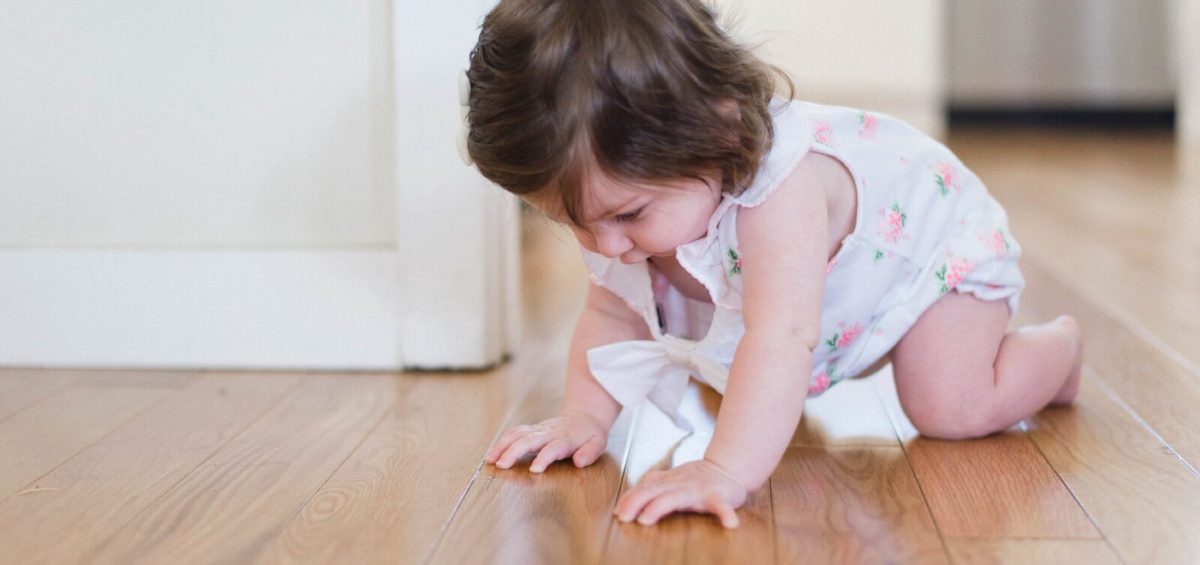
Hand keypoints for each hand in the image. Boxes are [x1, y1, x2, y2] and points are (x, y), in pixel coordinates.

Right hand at [485, 412, 608, 472]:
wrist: (584, 415)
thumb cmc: (590, 434)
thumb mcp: (598, 443)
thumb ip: (590, 452)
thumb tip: (579, 462)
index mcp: (565, 438)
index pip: (553, 448)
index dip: (544, 457)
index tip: (534, 469)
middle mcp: (549, 432)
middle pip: (529, 439)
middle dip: (514, 451)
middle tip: (501, 465)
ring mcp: (539, 429)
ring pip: (517, 434)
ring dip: (503, 446)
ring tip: (490, 460)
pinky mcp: (532, 429)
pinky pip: (514, 433)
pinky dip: (502, 442)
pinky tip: (492, 454)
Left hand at [614, 458, 747, 527]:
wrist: (728, 468)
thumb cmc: (698, 477)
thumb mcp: (672, 478)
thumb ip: (653, 483)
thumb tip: (631, 493)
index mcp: (669, 483)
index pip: (644, 490)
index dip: (630, 499)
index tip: (617, 512)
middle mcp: (680, 485)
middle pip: (653, 493)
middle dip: (636, 503)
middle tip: (623, 517)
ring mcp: (698, 490)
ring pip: (676, 498)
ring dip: (659, 507)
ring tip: (646, 519)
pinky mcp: (718, 496)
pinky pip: (720, 506)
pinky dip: (725, 514)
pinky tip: (729, 524)